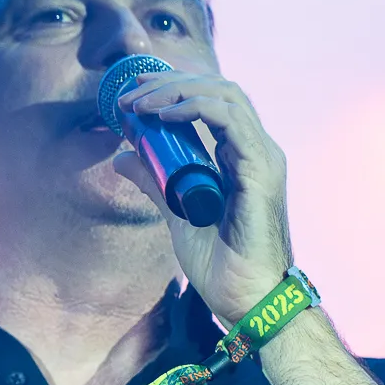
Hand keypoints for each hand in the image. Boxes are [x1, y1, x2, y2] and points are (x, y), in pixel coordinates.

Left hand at [111, 70, 293, 323]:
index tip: (132, 94)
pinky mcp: (261, 171)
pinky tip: (164, 116)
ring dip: (176, 91)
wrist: (246, 300)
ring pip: (225, 96)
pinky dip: (196, 109)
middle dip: (170, 83)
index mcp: (241, 156)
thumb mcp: (176, 213)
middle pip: (217, 89)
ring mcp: (262, 158)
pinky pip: (231, 121)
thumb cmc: (221, 264)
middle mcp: (256, 149)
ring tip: (138, 104)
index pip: (212, 101)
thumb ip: (155, 182)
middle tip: (129, 93)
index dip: (173, 88)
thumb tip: (123, 156)